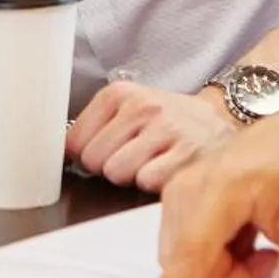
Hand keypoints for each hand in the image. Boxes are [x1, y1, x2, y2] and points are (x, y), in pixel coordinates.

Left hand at [66, 82, 236, 193]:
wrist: (220, 123)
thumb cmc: (166, 123)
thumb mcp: (128, 110)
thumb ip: (92, 129)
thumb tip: (58, 157)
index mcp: (119, 94)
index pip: (73, 141)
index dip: (88, 153)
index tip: (107, 150)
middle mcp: (142, 107)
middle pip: (92, 160)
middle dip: (109, 165)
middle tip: (136, 156)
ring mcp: (166, 129)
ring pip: (116, 173)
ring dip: (132, 176)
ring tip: (152, 162)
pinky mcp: (187, 156)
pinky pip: (147, 182)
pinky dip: (155, 184)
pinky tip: (169, 169)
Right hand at [132, 102, 278, 277]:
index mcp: (225, 186)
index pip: (191, 249)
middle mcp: (191, 185)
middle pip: (188, 266)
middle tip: (270, 264)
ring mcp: (180, 190)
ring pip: (182, 261)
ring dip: (221, 269)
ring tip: (259, 246)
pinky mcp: (178, 196)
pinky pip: (183, 248)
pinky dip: (212, 256)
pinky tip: (242, 238)